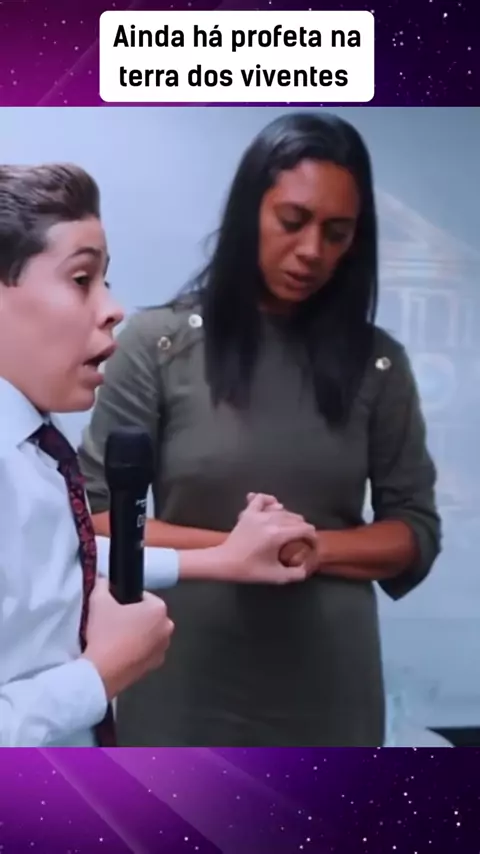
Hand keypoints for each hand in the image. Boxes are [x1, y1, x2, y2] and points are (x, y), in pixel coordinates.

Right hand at [83, 578, 174, 699]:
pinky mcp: (155, 665)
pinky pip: (147, 651)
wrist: (101, 671)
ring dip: (137, 634)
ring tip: (115, 638)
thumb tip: (104, 581)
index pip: (144, 596)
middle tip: (114, 622)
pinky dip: (137, 650)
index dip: (127, 600)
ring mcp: (163, 648)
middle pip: (148, 616)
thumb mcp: (98, 601)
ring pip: (148, 634)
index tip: (115, 607)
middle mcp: (167, 628)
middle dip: (134, 617)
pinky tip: (120, 652)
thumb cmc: (105, 634)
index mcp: (159, 609)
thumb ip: (103, 585)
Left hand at [247, 493, 317, 573]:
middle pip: (296, 518)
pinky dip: (270, 501)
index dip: (313, 538)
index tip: (311, 547)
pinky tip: (273, 508)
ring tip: (289, 531)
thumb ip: (297, 573)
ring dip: (290, 519)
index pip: (306, 529)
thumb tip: (307, 567)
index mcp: (278, 534)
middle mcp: (270, 520)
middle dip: (303, 530)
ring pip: (283, 509)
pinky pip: (261, 498)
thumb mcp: (277, 577)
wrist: (224, 562)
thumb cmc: (250, 570)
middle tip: (300, 543)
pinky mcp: (248, 512)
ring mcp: (258, 513)